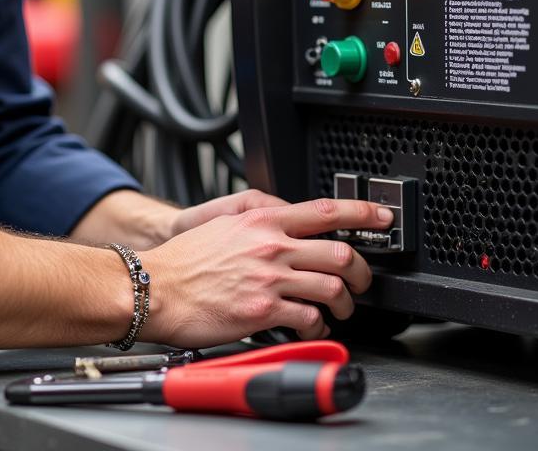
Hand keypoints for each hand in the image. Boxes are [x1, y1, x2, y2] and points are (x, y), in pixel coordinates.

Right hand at [140, 198, 390, 345]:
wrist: (156, 288)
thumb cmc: (185, 260)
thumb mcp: (223, 222)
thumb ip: (259, 220)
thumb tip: (287, 221)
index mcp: (261, 219)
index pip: (325, 211)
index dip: (363, 214)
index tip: (381, 218)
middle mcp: (270, 245)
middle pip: (342, 254)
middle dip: (363, 273)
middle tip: (362, 281)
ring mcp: (268, 278)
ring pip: (333, 288)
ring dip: (344, 304)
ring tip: (337, 310)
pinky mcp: (263, 310)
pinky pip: (310, 319)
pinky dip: (318, 326)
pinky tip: (310, 325)